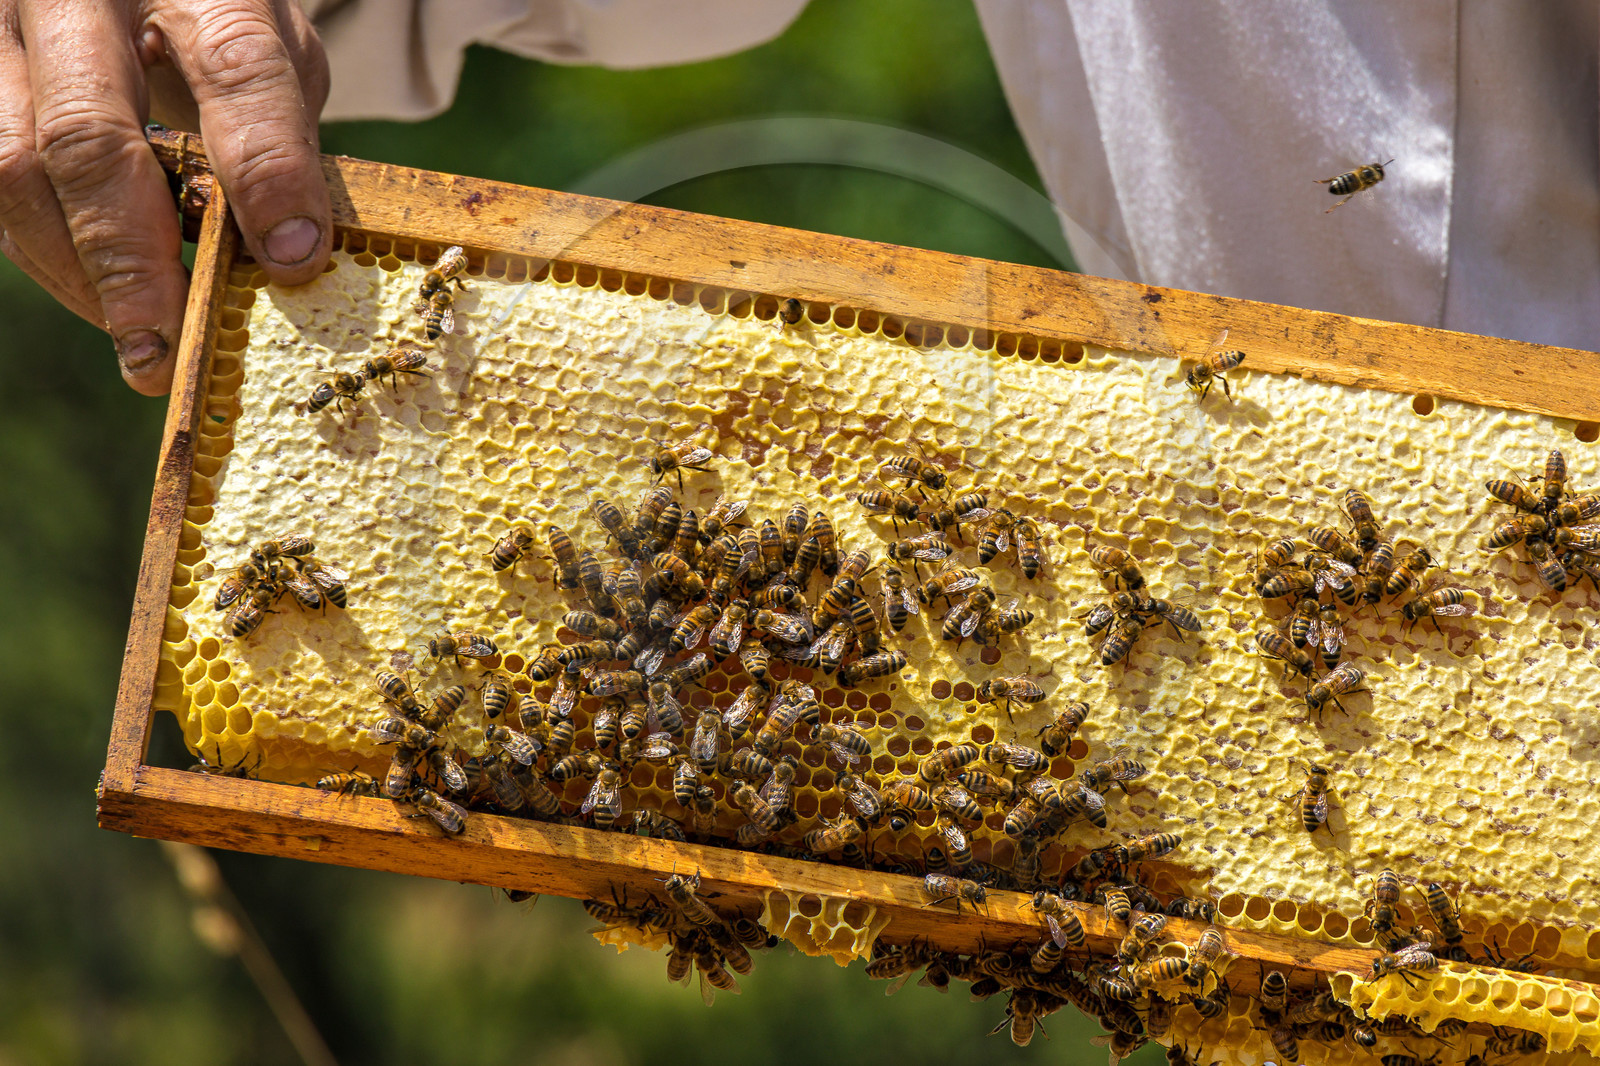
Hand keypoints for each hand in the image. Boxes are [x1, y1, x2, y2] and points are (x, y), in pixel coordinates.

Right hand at [0, 0, 330, 394]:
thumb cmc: (216, 22)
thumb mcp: (274, 50)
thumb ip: (280, 132)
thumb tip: (289, 254)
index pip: (236, 69)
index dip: (266, 171)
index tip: (295, 258)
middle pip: (87, 134)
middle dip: (132, 258)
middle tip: (170, 345)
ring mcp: (7, 35)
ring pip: (13, 168)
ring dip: (81, 274)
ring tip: (143, 343)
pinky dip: (51, 256)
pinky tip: (104, 300)